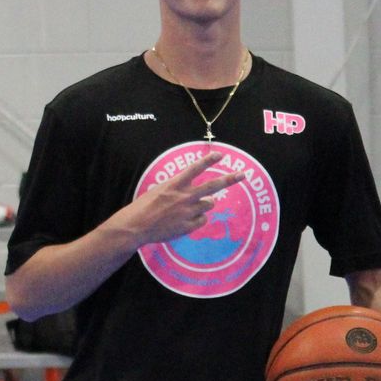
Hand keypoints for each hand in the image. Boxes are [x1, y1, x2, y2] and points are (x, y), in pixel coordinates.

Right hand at [124, 150, 246, 245]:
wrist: (136, 226)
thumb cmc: (145, 207)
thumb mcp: (160, 191)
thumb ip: (180, 190)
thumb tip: (203, 196)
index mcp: (174, 185)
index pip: (194, 169)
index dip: (208, 160)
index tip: (221, 155)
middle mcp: (184, 196)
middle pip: (212, 186)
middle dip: (229, 179)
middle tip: (243, 174)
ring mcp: (188, 211)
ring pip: (209, 203)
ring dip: (205, 203)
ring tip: (189, 207)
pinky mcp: (188, 225)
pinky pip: (202, 220)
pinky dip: (197, 219)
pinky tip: (184, 220)